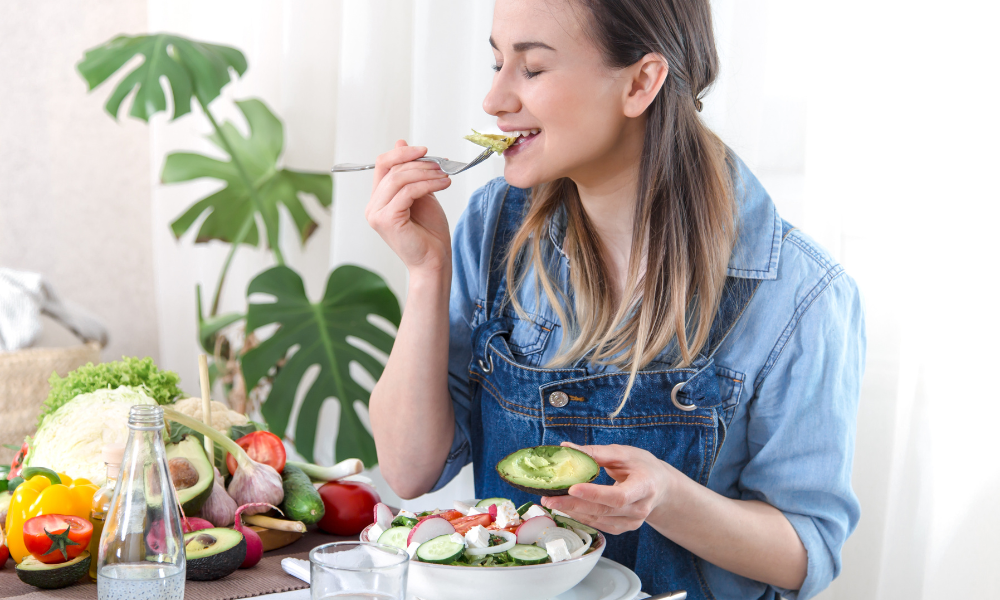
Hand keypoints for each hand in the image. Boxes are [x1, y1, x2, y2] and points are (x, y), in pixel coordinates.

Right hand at [366, 140, 452, 274]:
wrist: (434, 261)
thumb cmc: (429, 233)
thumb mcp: (422, 195)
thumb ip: (412, 173)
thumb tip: (402, 143)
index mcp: (379, 199)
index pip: (382, 164)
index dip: (402, 153)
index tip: (425, 150)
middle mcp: (373, 206)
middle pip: (391, 169)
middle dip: (419, 163)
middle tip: (442, 165)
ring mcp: (377, 214)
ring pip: (399, 179)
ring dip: (426, 173)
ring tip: (445, 176)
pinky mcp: (387, 220)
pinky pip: (407, 192)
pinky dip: (427, 184)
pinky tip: (443, 184)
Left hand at [540, 442, 673, 534]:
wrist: (659, 486)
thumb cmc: (642, 466)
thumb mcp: (623, 453)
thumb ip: (595, 452)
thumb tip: (566, 447)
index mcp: (644, 486)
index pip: (619, 495)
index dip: (595, 494)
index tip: (571, 488)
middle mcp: (640, 508)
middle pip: (603, 510)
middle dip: (573, 504)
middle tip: (548, 497)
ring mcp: (633, 522)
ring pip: (598, 520)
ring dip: (572, 511)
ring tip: (551, 501)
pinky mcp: (623, 528)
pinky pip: (599, 525)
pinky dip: (580, 516)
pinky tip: (566, 507)